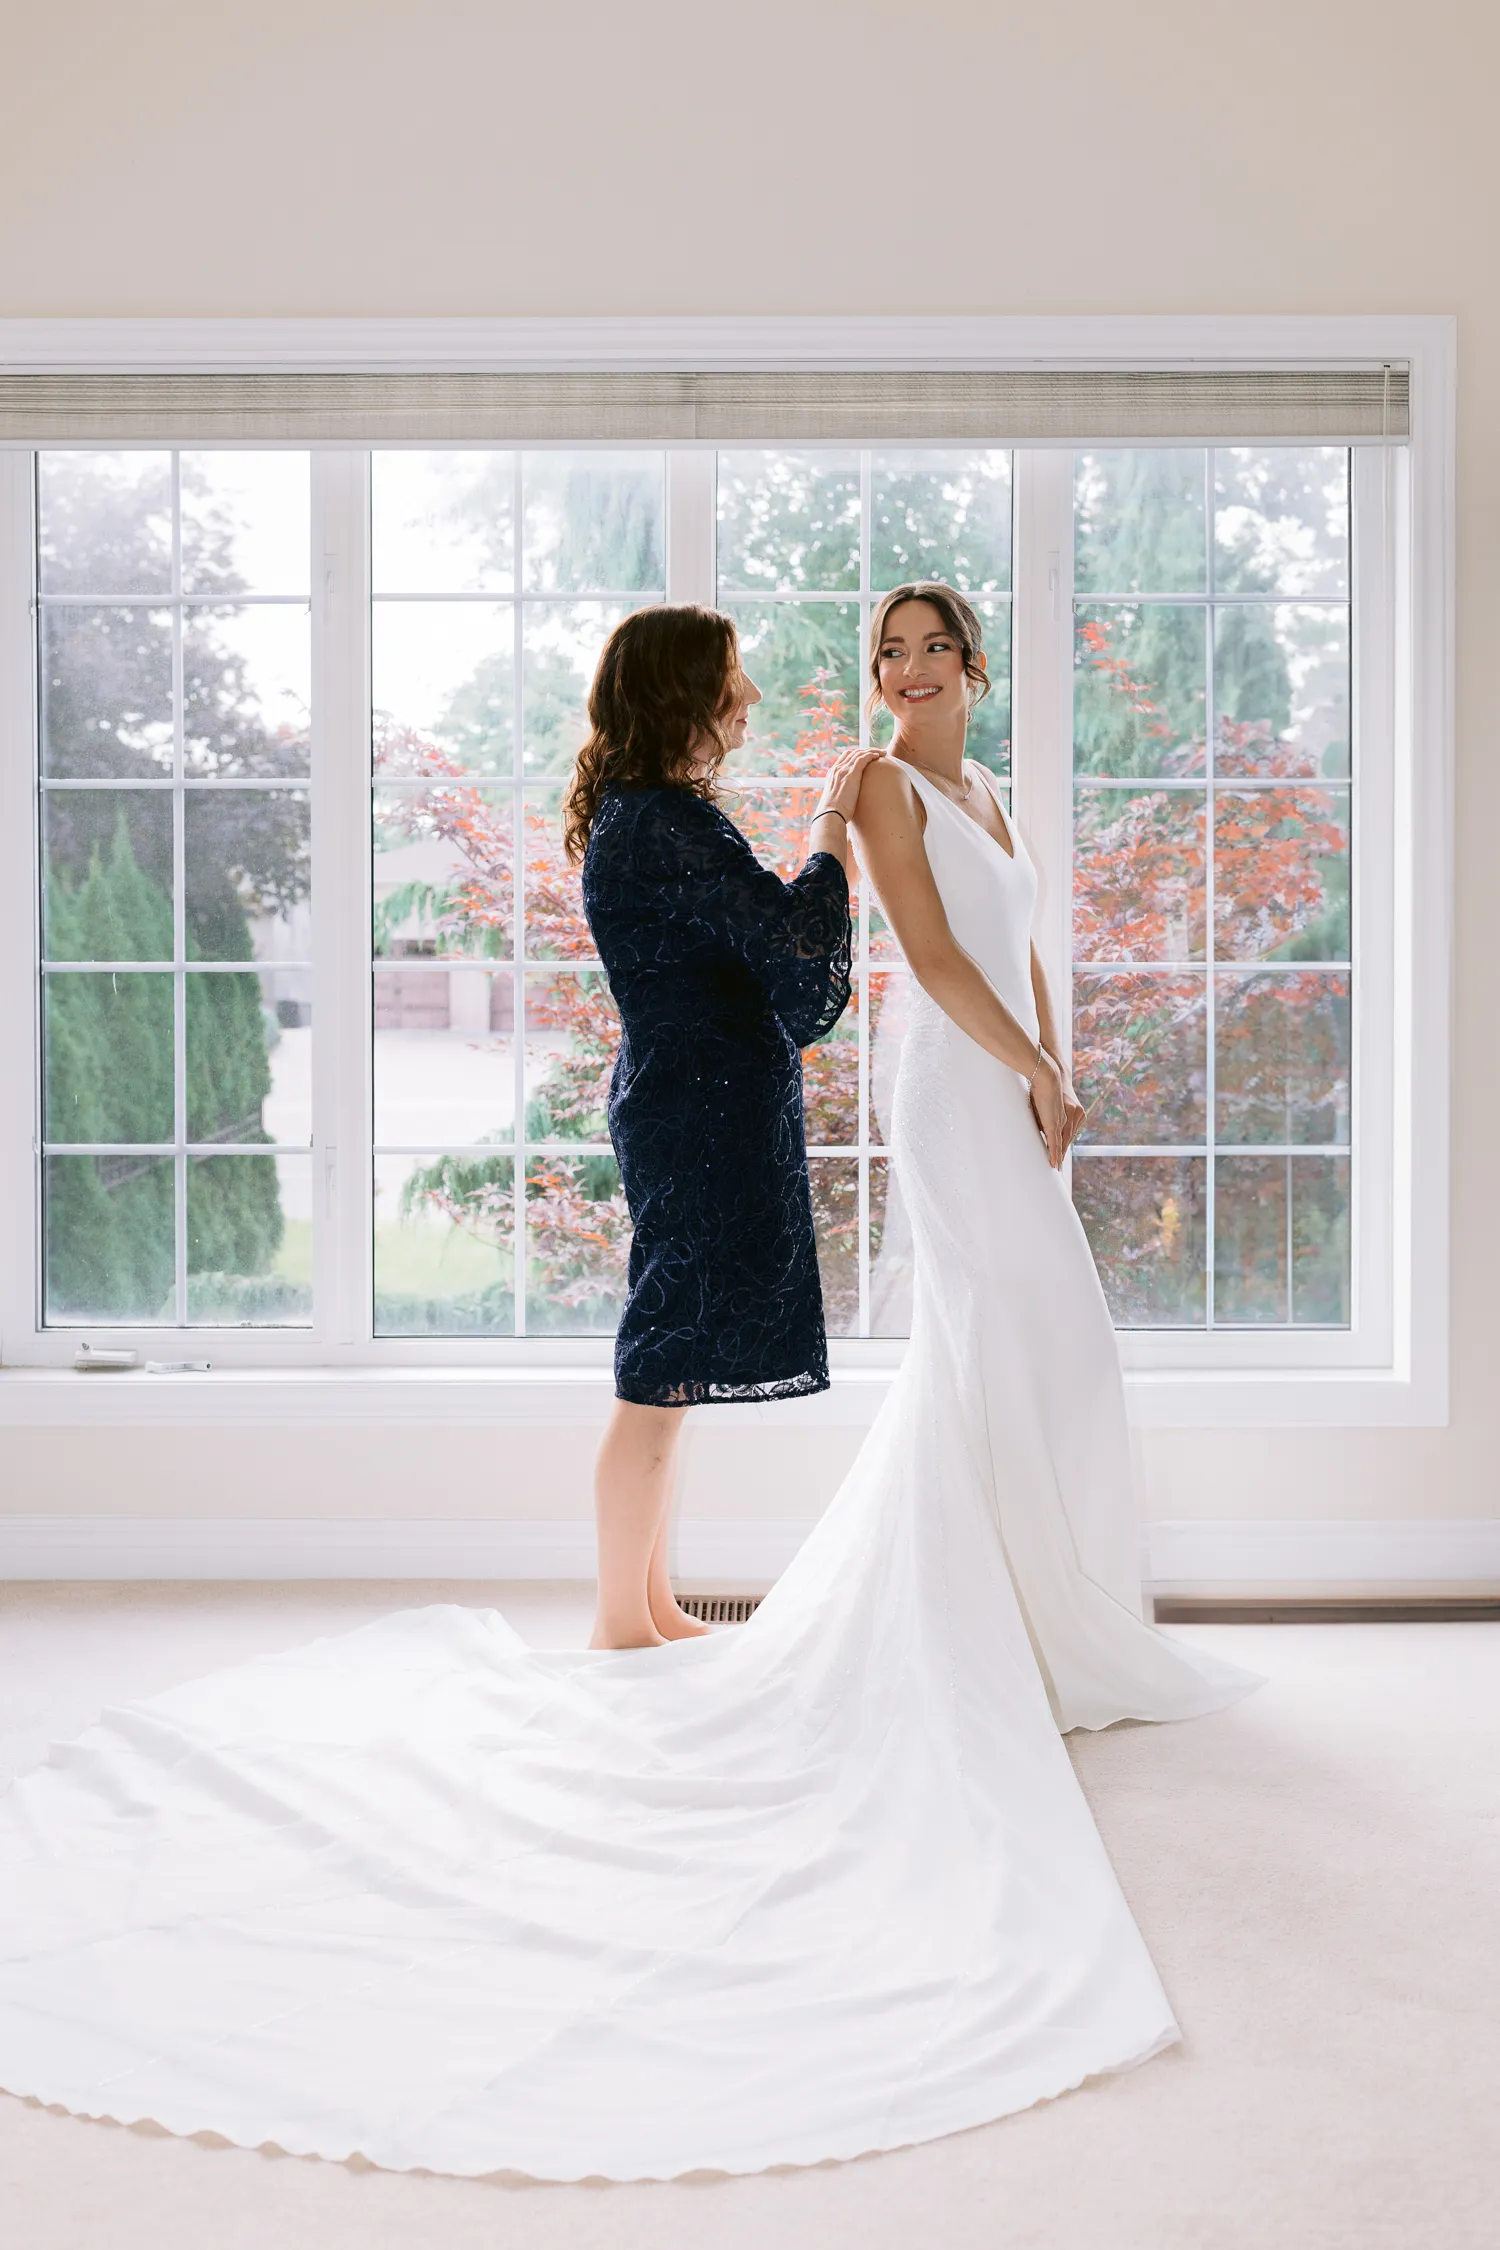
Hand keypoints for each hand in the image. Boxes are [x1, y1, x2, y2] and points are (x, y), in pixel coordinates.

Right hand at [815, 745, 883, 823]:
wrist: (830, 814)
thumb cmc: (834, 813)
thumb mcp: (836, 800)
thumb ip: (842, 796)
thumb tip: (848, 802)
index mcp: (832, 774)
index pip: (845, 758)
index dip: (856, 755)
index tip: (866, 757)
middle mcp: (837, 769)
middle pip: (853, 753)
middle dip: (865, 751)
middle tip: (877, 752)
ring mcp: (844, 770)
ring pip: (859, 753)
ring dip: (872, 751)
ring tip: (882, 752)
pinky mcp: (852, 773)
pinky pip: (863, 758)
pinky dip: (872, 754)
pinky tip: (879, 756)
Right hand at [1028, 1049, 1082, 1169]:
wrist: (1049, 1076)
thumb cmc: (1043, 1087)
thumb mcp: (1044, 1105)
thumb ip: (1043, 1118)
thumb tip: (1040, 1128)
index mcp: (1069, 1115)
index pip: (1065, 1135)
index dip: (1062, 1147)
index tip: (1059, 1158)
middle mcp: (1070, 1119)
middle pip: (1065, 1142)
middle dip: (1061, 1156)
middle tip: (1058, 1169)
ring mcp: (1063, 1122)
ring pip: (1062, 1145)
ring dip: (1058, 1158)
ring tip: (1055, 1169)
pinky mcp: (1055, 1124)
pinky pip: (1055, 1143)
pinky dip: (1055, 1154)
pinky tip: (1054, 1163)